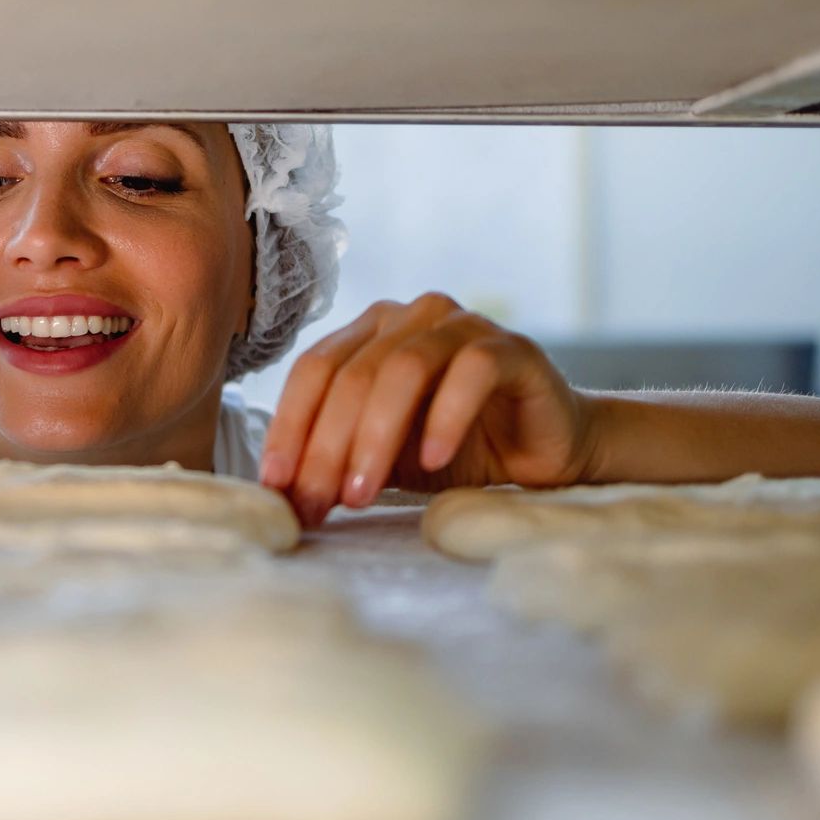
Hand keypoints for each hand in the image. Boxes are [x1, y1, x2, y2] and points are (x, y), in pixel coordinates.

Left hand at [257, 293, 595, 527]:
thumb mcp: (384, 459)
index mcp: (369, 333)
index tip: (274, 484)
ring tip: (361, 494)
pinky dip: (445, 417)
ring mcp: (462, 325)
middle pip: (351, 374)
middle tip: (315, 502)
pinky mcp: (512, 349)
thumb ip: (339, 460)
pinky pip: (471, 373)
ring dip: (374, 437)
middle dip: (325, 445)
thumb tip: (280, 495)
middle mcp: (410, 317)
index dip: (289, 426)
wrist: (545, 454)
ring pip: (403, 369)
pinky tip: (431, 461)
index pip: (313, 370)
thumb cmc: (456, 451)